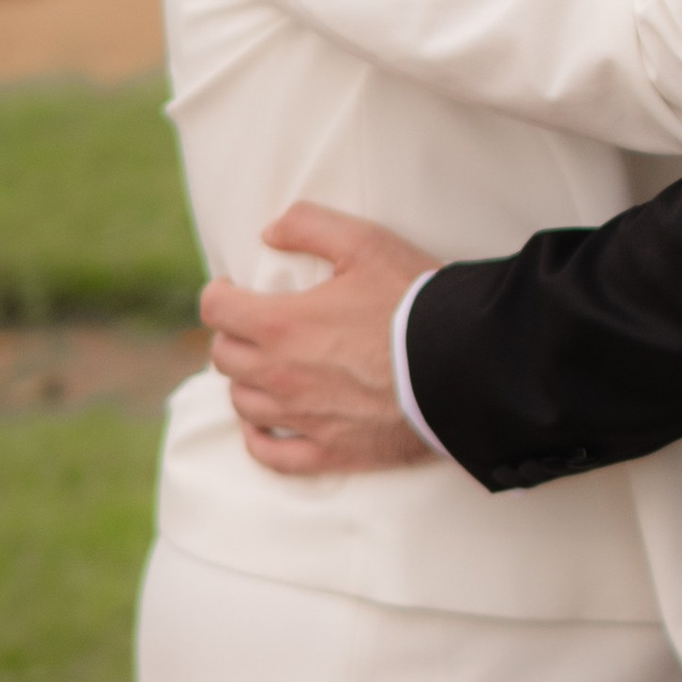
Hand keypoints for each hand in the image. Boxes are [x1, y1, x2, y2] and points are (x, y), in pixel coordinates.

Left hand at [201, 203, 441, 474]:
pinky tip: (261, 428)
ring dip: (245, 382)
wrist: (464, 365)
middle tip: (253, 324)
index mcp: (281, 324)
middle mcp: (280, 375)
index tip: (230, 290)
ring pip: (243, 403)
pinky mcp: (331, 451)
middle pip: (225, 357)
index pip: (217, 311)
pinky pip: (272, 455)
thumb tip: (269, 232)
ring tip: (263, 367)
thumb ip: (309, 225)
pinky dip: (258, 441)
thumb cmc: (415, 300)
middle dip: (232, 335)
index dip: (218, 295)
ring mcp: (302, 418)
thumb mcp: (365, 242)